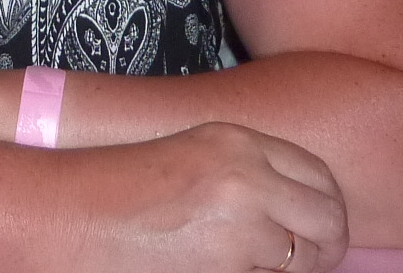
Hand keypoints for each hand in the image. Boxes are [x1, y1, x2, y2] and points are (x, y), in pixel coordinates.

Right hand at [93, 122, 347, 272]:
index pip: (321, 176)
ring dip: (290, 271)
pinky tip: (228, 271)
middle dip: (324, 246)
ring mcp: (240, 227)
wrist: (72, 215)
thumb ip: (248, 171)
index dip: (326, 208)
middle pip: (330, 220)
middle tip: (305, 261)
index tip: (316, 227)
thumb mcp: (194, 156)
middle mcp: (248, 179)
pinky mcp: (227, 271)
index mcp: (240, 142)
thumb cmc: (123, 190)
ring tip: (253, 267)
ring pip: (305, 261)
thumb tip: (299, 208)